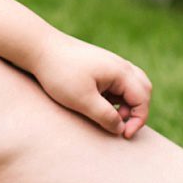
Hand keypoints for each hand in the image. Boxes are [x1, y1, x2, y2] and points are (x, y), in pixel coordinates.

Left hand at [27, 34, 152, 137]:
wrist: (39, 48)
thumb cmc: (60, 73)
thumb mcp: (82, 100)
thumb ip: (105, 116)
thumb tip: (121, 129)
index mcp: (121, 72)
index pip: (142, 100)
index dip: (137, 120)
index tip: (123, 135)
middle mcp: (120, 65)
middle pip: (143, 90)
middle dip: (135, 111)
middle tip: (118, 125)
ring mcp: (110, 64)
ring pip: (131, 86)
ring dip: (125, 104)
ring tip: (106, 115)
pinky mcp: (99, 65)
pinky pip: (117, 83)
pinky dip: (115, 96)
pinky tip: (97, 104)